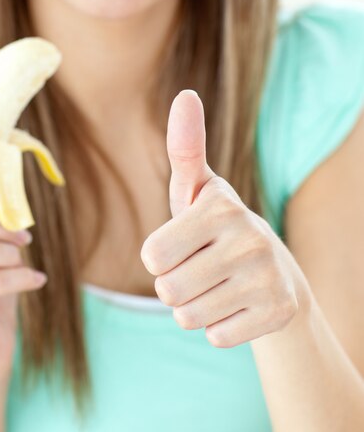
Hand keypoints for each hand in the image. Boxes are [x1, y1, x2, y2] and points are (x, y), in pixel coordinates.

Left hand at [140, 90, 310, 347]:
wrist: (275, 272)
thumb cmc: (216, 226)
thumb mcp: (196, 189)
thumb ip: (184, 146)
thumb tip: (186, 94)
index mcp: (221, 207)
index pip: (153, 254)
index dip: (160, 255)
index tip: (181, 243)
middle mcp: (249, 239)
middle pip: (168, 289)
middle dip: (173, 284)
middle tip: (199, 268)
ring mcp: (268, 278)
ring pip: (188, 316)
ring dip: (193, 307)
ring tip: (216, 285)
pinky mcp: (278, 312)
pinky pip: (215, 336)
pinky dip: (218, 326)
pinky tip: (236, 304)